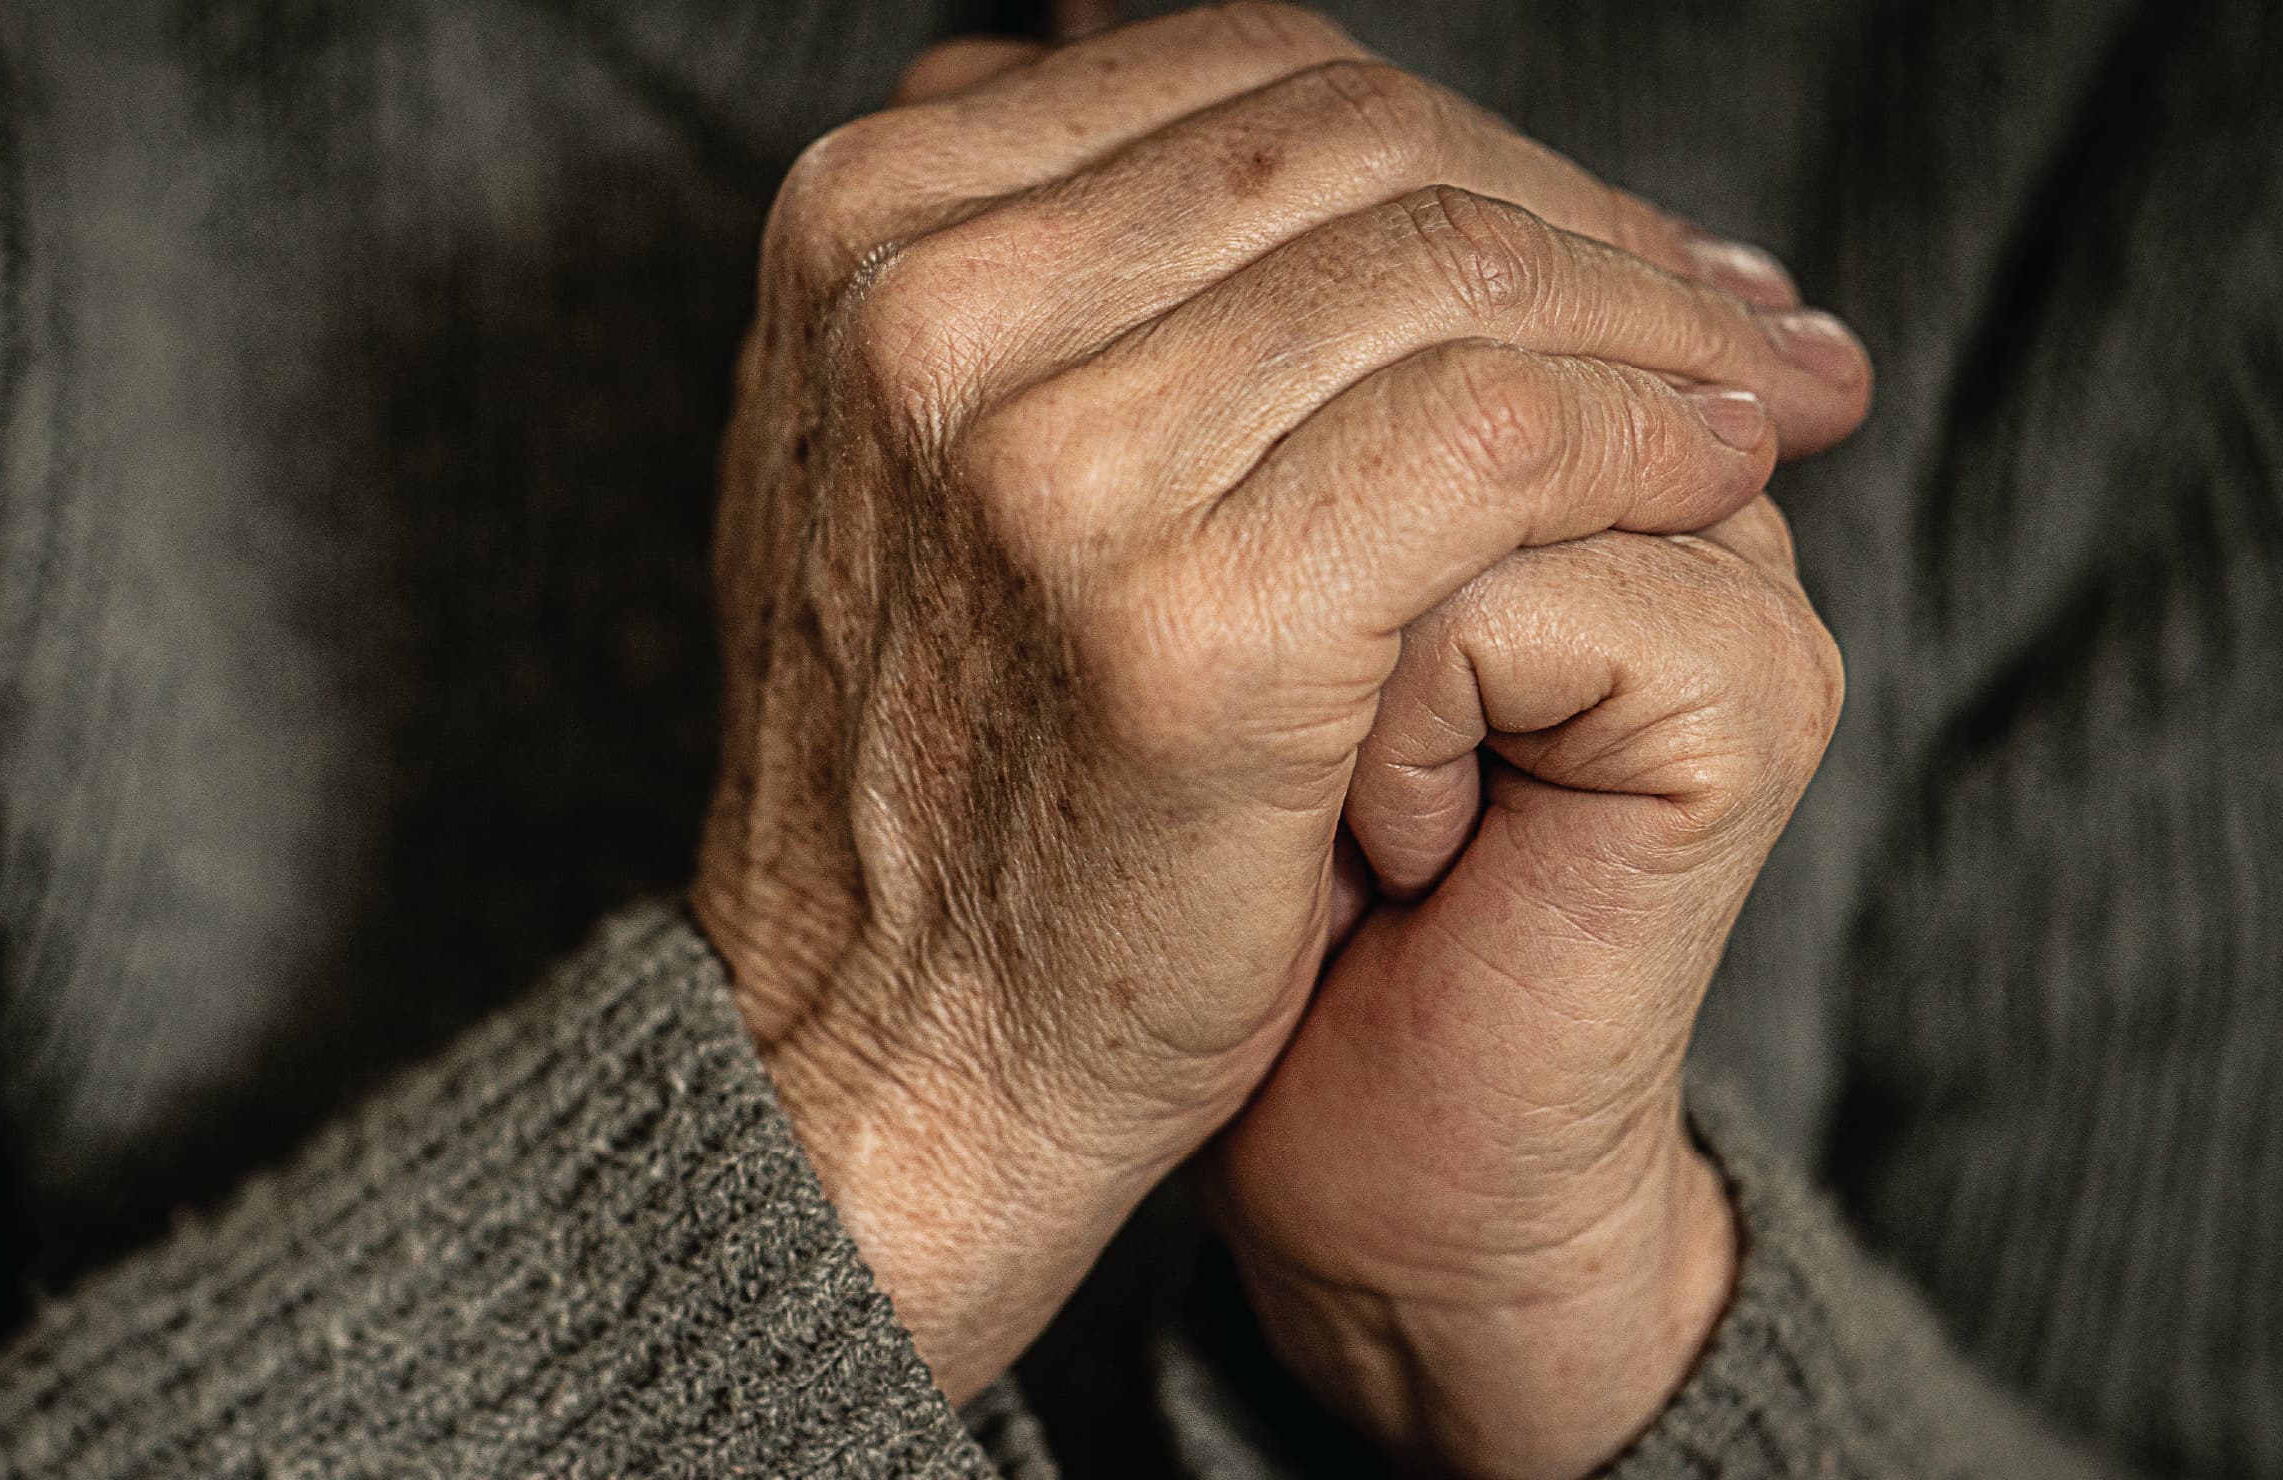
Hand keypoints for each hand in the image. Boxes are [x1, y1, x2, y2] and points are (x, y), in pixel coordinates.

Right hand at [688, 4, 1870, 1400]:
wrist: (886, 1060)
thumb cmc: (944, 775)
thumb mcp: (909, 458)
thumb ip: (1038, 273)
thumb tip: (1253, 113)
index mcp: (858, 233)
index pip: (1242, 80)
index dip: (1467, 138)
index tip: (1598, 233)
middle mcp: (928, 314)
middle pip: (1355, 149)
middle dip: (1583, 214)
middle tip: (1736, 304)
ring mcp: (1047, 463)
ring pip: (1447, 271)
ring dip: (1655, 321)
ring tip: (1763, 387)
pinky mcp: (1192, 622)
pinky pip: (1498, 436)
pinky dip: (1648, 432)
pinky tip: (1716, 472)